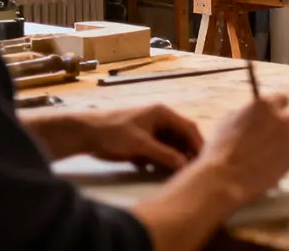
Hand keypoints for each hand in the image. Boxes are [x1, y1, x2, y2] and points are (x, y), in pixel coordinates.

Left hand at [82, 105, 203, 171]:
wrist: (85, 135)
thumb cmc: (115, 132)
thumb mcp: (141, 144)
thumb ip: (165, 154)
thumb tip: (185, 165)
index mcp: (163, 114)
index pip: (188, 127)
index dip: (197, 143)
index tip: (203, 159)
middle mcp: (160, 121)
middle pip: (180, 138)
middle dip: (185, 153)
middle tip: (191, 170)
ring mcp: (150, 132)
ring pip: (169, 147)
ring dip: (171, 160)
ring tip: (174, 174)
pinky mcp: (141, 143)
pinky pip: (157, 153)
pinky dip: (158, 162)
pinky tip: (153, 171)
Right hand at [198, 94, 288, 203]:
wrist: (225, 179)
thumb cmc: (221, 147)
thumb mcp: (228, 121)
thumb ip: (248, 114)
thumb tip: (254, 116)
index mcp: (265, 106)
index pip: (282, 98)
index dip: (276, 107)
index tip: (270, 114)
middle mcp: (282, 120)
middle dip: (280, 126)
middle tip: (265, 136)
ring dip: (280, 144)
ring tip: (262, 156)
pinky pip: (287, 156)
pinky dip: (279, 160)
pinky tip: (264, 167)